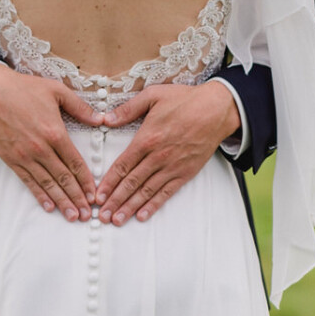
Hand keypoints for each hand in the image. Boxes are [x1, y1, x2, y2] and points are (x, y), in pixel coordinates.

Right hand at [0, 63, 100, 220]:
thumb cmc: (24, 88)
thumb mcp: (57, 91)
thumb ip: (80, 107)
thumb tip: (101, 120)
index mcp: (55, 132)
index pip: (75, 162)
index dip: (86, 181)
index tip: (94, 195)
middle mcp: (41, 148)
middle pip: (64, 178)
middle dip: (77, 198)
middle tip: (88, 215)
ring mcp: (25, 156)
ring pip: (47, 184)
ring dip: (61, 202)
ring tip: (73, 216)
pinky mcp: (11, 159)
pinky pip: (28, 181)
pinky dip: (39, 195)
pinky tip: (49, 206)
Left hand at [94, 81, 239, 224]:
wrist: (217, 109)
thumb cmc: (186, 100)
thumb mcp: (153, 95)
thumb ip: (128, 109)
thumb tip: (106, 119)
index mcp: (146, 139)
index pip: (122, 166)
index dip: (108, 183)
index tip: (97, 196)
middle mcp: (157, 156)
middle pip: (131, 183)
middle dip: (114, 201)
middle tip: (102, 216)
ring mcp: (172, 166)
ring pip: (146, 191)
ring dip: (130, 207)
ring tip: (117, 220)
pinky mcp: (186, 172)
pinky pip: (167, 192)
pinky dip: (154, 205)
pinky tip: (143, 215)